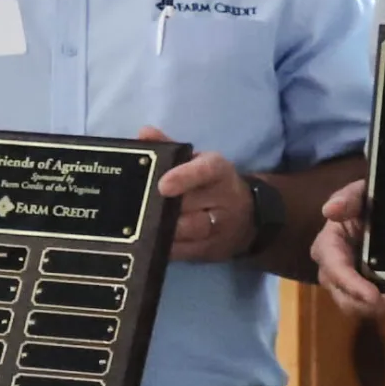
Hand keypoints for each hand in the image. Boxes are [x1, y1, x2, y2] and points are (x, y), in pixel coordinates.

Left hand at [140, 128, 253, 261]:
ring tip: (139, 225)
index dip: (184, 177)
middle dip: (163, 206)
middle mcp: (223, 198)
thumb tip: (144, 133)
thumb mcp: (198, 162)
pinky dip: (164, 247)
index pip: (206, 170)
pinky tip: (149, 242)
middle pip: (190, 204)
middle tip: (137, 206)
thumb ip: (170, 148)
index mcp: (219, 171)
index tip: (163, 185)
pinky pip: (184, 251)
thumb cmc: (212, 184)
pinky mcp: (211, 250)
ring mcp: (220, 227)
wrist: (247, 217)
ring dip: (163, 228)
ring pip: (188, 230)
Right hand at [310, 179, 384, 319]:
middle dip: (374, 306)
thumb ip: (347, 198)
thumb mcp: (360, 193)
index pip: (335, 271)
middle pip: (347, 299)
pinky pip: (379, 307)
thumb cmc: (367, 200)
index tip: (373, 297)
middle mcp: (334, 272)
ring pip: (363, 308)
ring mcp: (351, 284)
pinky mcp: (367, 290)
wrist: (384, 208)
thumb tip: (329, 210)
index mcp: (328, 247)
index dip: (352, 286)